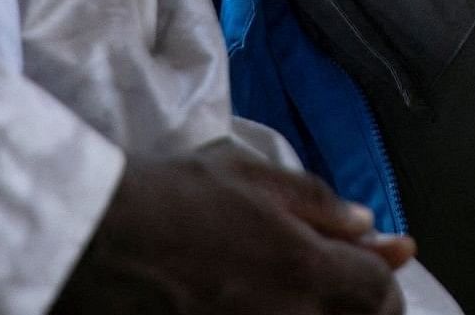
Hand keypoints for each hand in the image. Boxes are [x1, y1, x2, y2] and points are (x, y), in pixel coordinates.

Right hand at [59, 149, 411, 313]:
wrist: (91, 245)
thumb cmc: (168, 200)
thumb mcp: (245, 174)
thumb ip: (316, 201)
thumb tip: (366, 223)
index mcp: (306, 270)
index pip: (380, 293)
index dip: (382, 277)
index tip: (373, 263)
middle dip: (360, 304)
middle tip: (343, 281)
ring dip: (321, 314)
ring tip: (293, 289)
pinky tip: (260, 304)